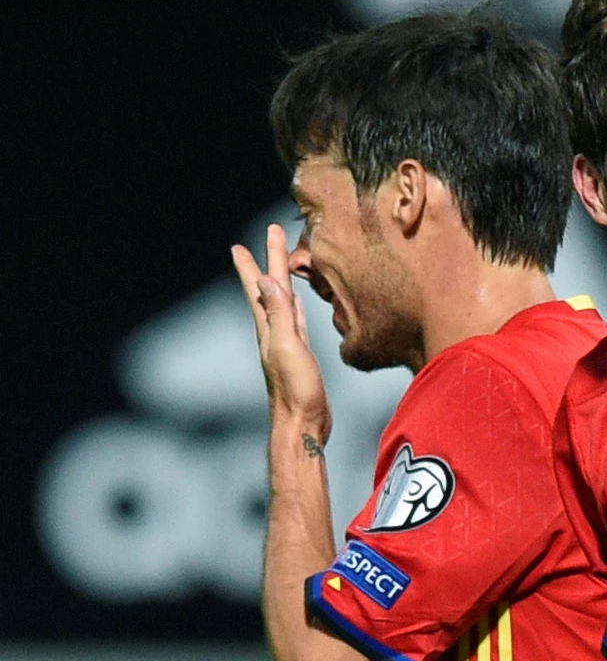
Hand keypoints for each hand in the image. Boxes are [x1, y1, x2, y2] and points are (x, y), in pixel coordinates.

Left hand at [233, 223, 331, 442]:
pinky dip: (296, 305)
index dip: (256, 263)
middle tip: (271, 236)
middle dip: (270, 262)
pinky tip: (299, 303)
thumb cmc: (296, 391)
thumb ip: (280, 315)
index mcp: (269, 328)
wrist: (303, 424)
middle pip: (271, 289)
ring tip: (280, 264)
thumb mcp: (287, 348)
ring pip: (283, 302)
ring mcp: (287, 343)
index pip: (260, 288)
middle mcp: (274, 332)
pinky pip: (296, 320)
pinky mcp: (301, 354)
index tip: (249, 240)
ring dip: (281, 281)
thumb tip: (267, 281)